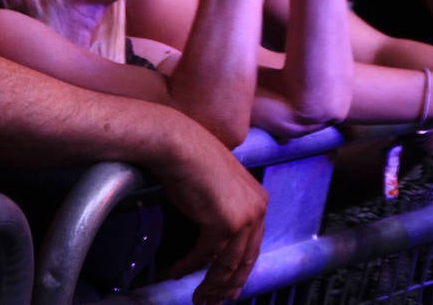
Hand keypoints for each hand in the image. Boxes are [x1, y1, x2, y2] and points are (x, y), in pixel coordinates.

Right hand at [157, 121, 267, 302]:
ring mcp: (243, 218)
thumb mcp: (216, 188)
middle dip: (229, 285)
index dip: (241, 270)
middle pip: (244, 260)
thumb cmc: (190, 157)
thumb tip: (213, 240)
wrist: (178, 142)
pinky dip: (187, 267)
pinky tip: (174, 273)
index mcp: (259, 201)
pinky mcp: (223, 223)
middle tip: (215, 301)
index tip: (232, 287)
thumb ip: (222, 211)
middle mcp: (257, 210)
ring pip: (226, 264)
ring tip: (197, 297)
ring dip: (210, 285)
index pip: (253, 246)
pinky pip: (204, 256)